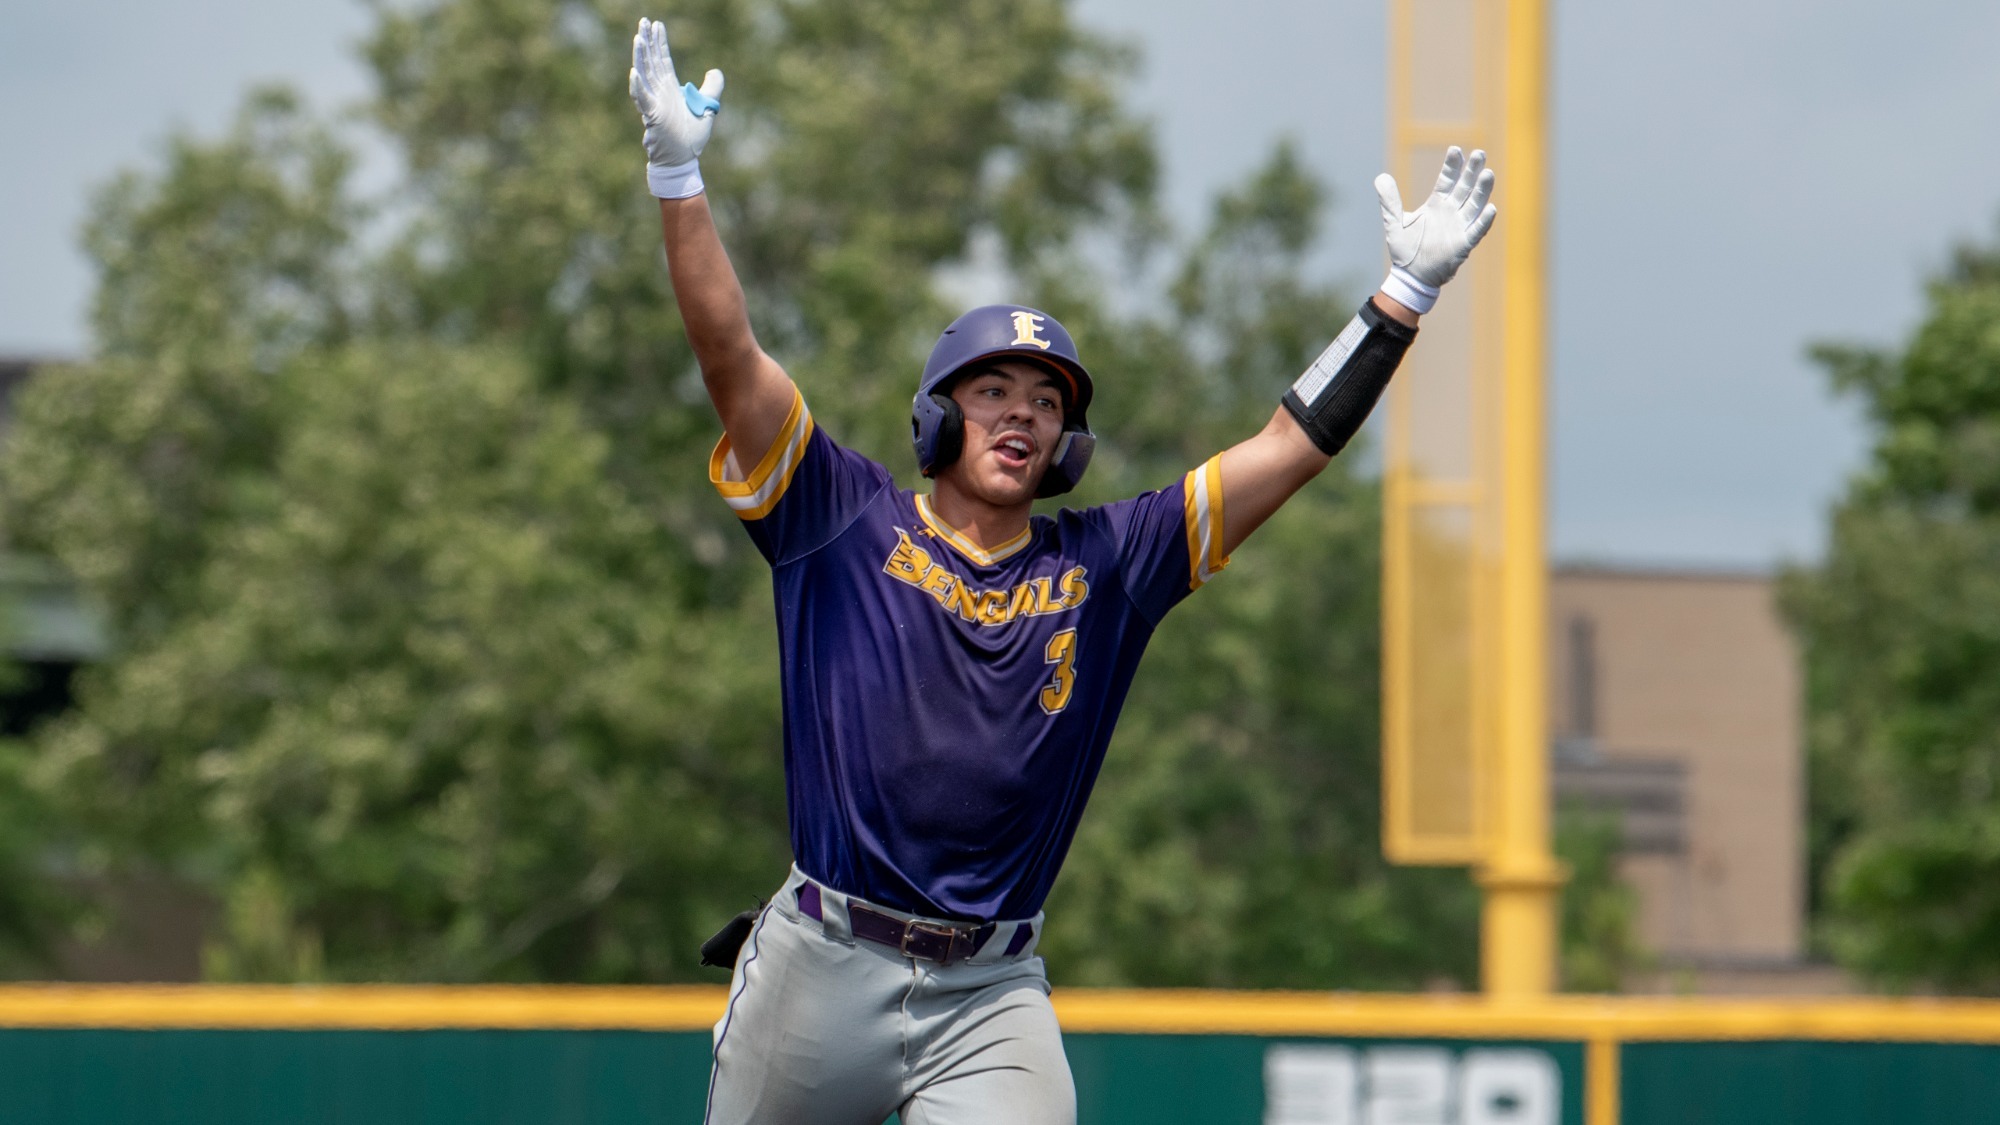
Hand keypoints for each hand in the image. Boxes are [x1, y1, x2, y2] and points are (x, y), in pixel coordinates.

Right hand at [628, 17, 724, 197]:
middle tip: (643, 22)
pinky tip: (634, 72)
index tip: (657, 25)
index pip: (663, 60)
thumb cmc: (691, 137)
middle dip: (647, 42)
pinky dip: (637, 87)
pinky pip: (642, 99)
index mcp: (670, 89)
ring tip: (638, 38)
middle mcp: (660, 93)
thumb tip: (716, 71)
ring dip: (641, 57)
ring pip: (644, 75)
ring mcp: (654, 104)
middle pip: (651, 62)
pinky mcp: (652, 117)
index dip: (660, 43)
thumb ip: (712, 89)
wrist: (683, 160)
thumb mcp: (707, 108)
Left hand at [1374, 147, 1496, 312]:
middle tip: (1480, 153)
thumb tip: (1380, 176)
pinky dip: (1484, 221)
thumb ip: (1389, 200)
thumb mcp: (1395, 222)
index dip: (1452, 166)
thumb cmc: (1405, 250)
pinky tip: (1491, 208)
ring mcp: (1459, 227)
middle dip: (1472, 171)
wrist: (1411, 276)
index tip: (1455, 149)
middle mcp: (1451, 212)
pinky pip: (1476, 231)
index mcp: (1437, 204)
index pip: (1448, 180)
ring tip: (1488, 173)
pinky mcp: (1463, 244)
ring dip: (1482, 190)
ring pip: (1474, 204)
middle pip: (1465, 187)